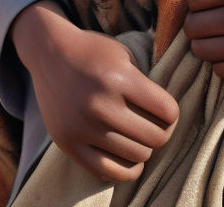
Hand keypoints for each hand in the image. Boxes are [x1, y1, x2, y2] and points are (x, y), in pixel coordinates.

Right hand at [10, 0, 178, 182]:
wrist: (50, 52)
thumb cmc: (94, 52)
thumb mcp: (125, 55)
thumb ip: (145, 84)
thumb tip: (168, 117)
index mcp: (119, 78)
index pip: (167, 110)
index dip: (172, 112)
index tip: (166, 110)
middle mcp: (101, 105)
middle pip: (155, 137)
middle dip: (162, 132)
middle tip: (156, 125)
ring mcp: (82, 127)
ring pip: (136, 157)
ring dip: (144, 148)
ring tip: (140, 136)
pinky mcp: (68, 144)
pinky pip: (108, 172)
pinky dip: (127, 169)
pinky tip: (131, 157)